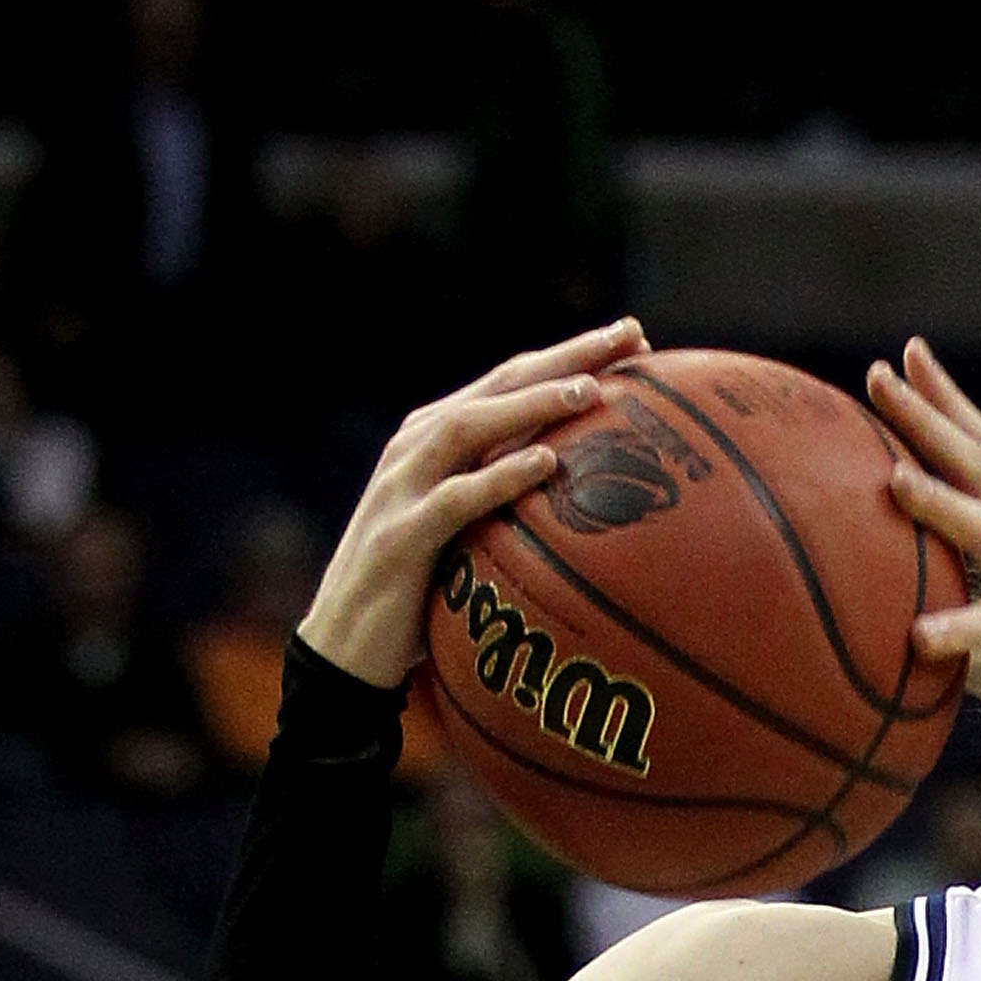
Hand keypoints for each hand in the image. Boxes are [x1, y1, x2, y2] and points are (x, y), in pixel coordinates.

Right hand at [298, 320, 652, 692]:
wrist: (346, 646)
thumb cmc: (419, 590)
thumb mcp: (467, 528)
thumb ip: (506, 497)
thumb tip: (582, 488)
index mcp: (437, 437)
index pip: (511, 381)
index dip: (570, 355)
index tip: (634, 337)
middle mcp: (418, 446)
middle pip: (499, 385)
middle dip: (565, 357)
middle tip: (629, 335)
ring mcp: (405, 486)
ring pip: (473, 427)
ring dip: (532, 405)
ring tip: (591, 390)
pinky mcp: (403, 536)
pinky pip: (457, 499)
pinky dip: (500, 478)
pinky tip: (544, 464)